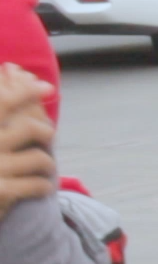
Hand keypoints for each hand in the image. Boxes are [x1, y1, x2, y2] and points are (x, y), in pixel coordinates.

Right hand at [0, 66, 53, 220]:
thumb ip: (2, 111)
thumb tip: (15, 71)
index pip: (3, 104)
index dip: (25, 92)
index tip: (46, 86)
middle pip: (28, 128)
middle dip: (45, 131)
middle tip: (46, 136)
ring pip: (38, 158)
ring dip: (46, 163)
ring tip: (42, 167)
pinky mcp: (1, 193)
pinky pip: (38, 185)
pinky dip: (43, 186)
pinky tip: (39, 187)